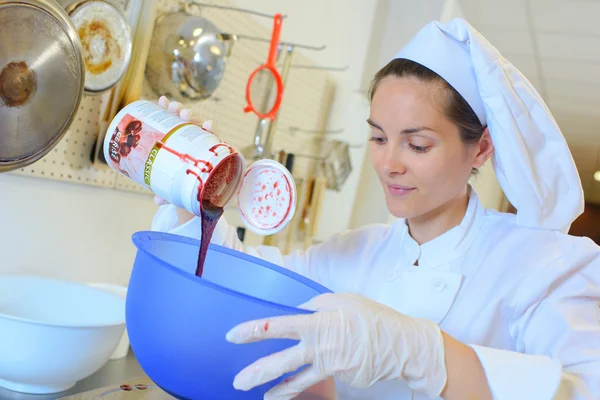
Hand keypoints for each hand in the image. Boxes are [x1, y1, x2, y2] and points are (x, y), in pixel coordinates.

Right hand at [153, 96, 213, 205]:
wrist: (194, 186)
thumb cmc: (196, 190)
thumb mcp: (187, 194)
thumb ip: (174, 197)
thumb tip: (156, 200)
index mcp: (210, 156)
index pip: (214, 139)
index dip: (212, 130)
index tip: (208, 125)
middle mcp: (203, 143)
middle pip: (200, 125)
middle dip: (192, 117)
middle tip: (183, 114)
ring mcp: (191, 137)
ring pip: (187, 120)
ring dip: (179, 109)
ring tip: (168, 105)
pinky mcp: (180, 134)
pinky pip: (175, 121)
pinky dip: (169, 111)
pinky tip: (161, 102)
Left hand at [226, 293, 446, 399]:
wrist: (402, 345)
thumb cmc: (372, 318)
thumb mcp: (343, 300)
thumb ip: (316, 305)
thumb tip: (297, 311)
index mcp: (319, 322)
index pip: (280, 326)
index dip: (255, 331)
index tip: (234, 335)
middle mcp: (321, 346)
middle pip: (282, 362)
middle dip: (257, 372)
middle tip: (238, 380)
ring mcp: (329, 366)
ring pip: (296, 380)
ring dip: (274, 389)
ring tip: (257, 393)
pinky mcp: (338, 378)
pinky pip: (315, 381)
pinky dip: (298, 388)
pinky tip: (282, 394)